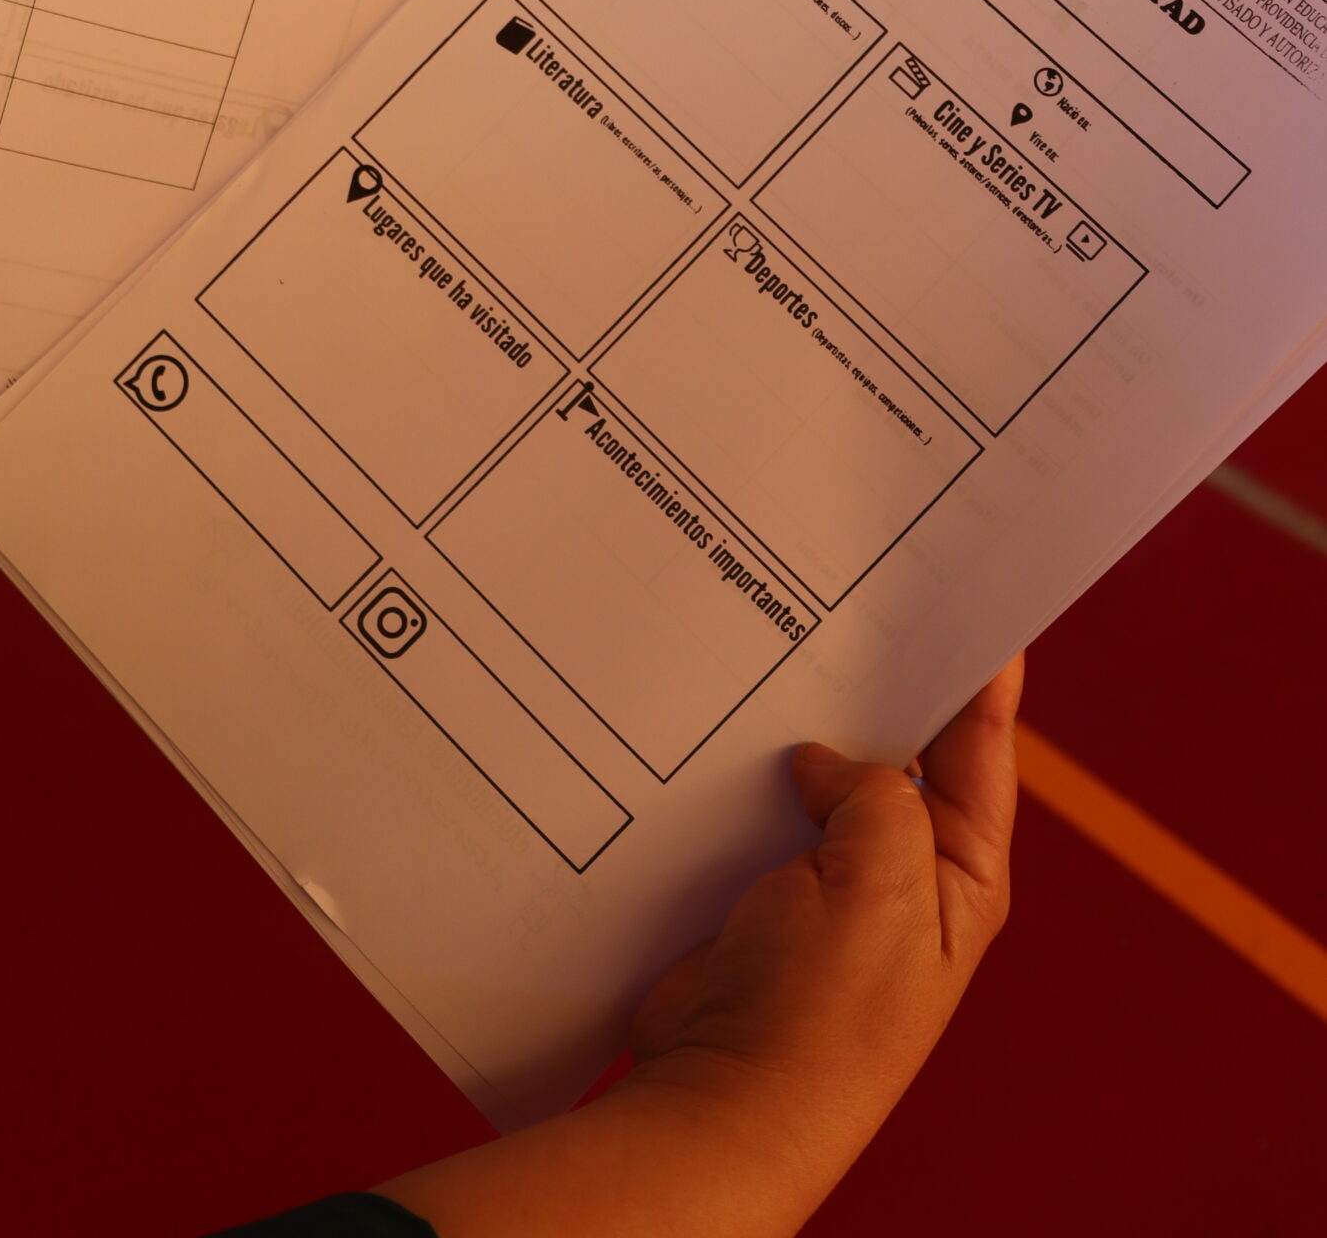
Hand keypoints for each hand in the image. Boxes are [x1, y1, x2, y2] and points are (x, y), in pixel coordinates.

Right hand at [381, 660, 1021, 1237]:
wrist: (724, 1099)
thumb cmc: (824, 1016)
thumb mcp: (883, 880)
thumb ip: (876, 795)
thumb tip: (824, 763)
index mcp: (960, 873)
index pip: (981, 748)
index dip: (981, 674)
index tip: (972, 599)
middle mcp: (900, 874)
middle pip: (898, 751)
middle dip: (877, 686)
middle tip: (853, 600)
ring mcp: (826, 883)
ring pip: (821, 773)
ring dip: (797, 725)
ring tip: (777, 648)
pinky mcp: (757, 889)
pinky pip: (755, 805)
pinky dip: (739, 766)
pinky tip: (718, 724)